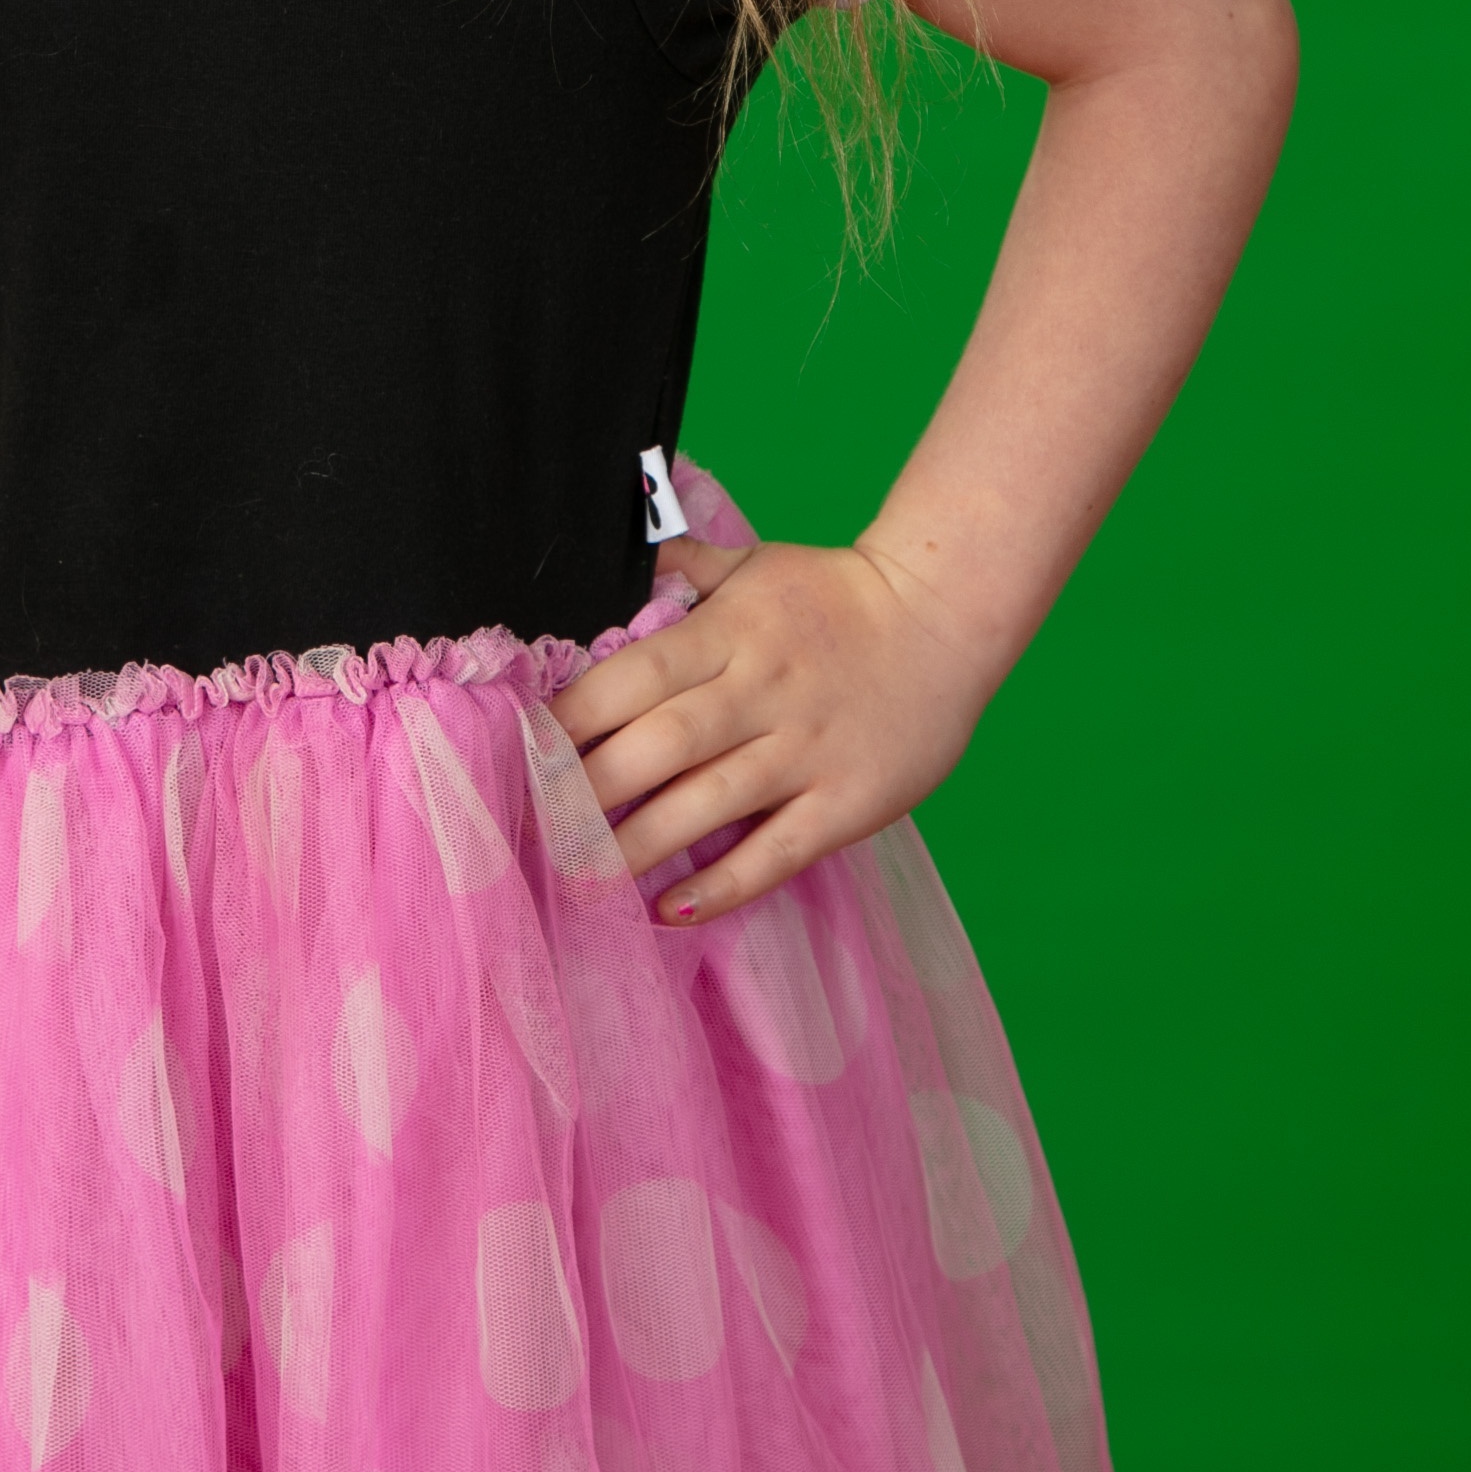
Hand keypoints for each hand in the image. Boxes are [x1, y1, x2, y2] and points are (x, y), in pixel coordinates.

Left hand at [547, 532, 999, 923]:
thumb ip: (683, 569)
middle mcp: (762, 693)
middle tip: (534, 827)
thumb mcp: (754, 564)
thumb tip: (617, 562)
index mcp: (730, 633)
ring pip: (706, 805)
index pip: (634, 677)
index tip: (523, 752)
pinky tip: (671, 909)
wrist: (946, 618)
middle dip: (589, 790)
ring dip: (637, 845)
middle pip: (659, 745)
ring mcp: (805, 752)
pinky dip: (724, 884)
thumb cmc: (836, 595)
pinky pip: (777, 852)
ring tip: (579, 877)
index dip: (574, 718)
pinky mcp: (847, 803)